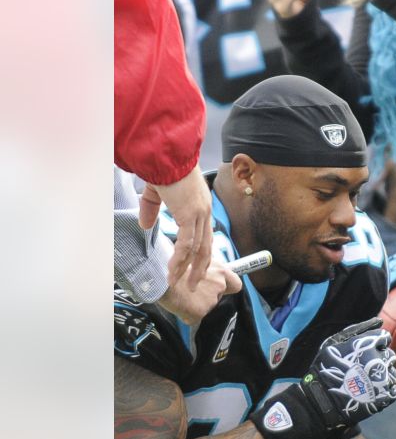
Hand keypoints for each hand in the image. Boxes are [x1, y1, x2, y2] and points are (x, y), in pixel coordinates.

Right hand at [139, 164, 213, 289]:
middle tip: (194, 283)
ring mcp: (199, 214)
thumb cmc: (161, 168)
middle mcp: (204, 212)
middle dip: (200, 267)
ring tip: (181, 283)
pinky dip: (180, 260)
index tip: (196, 266)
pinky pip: (187, 244)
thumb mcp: (155, 192)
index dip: (201, 252)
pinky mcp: (190, 215)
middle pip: (206, 246)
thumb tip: (146, 226)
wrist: (165, 156)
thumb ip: (151, 209)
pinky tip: (173, 271)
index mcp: (200, 206)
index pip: (204, 234)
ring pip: (197, 249)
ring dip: (188, 268)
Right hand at [156, 261, 242, 324]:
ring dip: (196, 304)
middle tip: (190, 290)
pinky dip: (186, 313)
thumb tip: (205, 277)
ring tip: (181, 295)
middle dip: (206, 296)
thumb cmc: (175, 267)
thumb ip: (206, 272)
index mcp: (221, 272)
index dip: (229, 287)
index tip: (223, 288)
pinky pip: (194, 317)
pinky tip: (178, 303)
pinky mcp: (201, 312)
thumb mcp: (195, 262)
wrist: (161, 276)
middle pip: (218, 297)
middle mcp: (220, 286)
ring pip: (206, 307)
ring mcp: (211, 300)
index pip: (236, 284)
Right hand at [250, 318, 395, 438]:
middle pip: (390, 357)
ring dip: (383, 376)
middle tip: (363, 369)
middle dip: (379, 360)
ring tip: (366, 382)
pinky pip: (394, 391)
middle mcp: (380, 362)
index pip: (384, 339)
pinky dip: (386, 391)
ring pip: (393, 374)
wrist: (320, 401)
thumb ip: (358, 330)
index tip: (365, 352)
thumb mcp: (334, 343)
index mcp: (369, 346)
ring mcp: (383, 381)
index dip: (376, 344)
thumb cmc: (325, 369)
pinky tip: (372, 392)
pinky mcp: (384, 398)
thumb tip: (379, 322)